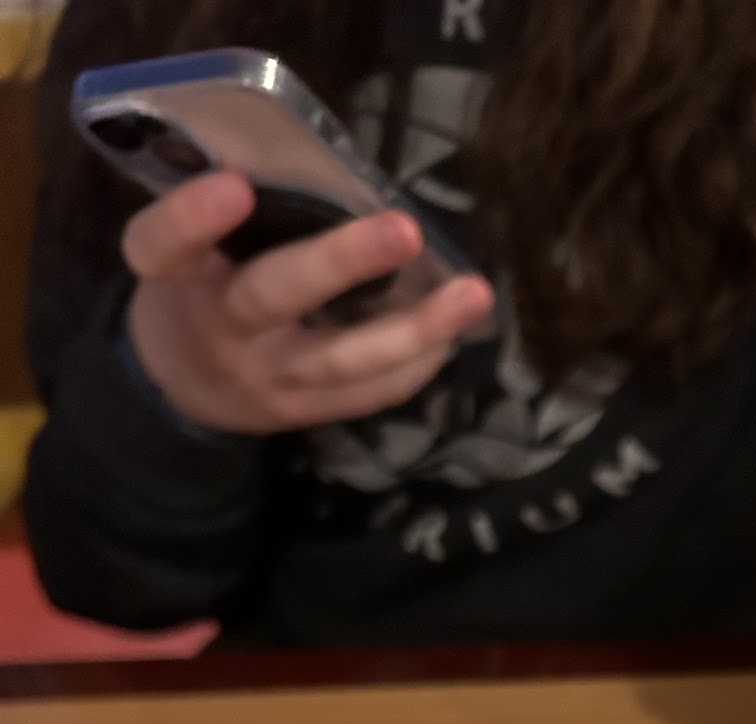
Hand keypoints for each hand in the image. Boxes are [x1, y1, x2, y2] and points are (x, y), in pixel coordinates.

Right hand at [123, 170, 492, 434]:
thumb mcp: (188, 252)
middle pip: (276, 295)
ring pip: (343, 359)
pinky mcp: (303, 412)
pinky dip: (414, 364)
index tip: (235, 184)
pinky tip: (451, 333)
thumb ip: (229, 219)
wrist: (180, 391)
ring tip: (473, 295)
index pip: (165, 247)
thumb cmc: (196, 292)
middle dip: (342, 262)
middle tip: (405, 230)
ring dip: (415, 328)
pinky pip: (366, 392)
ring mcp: (268, 379)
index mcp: (178, 278)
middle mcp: (222, 330)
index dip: (194, 217)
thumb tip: (321, 162)